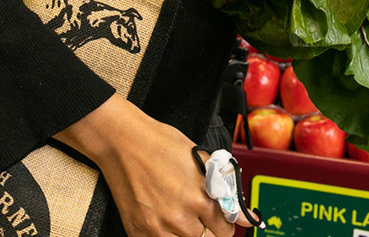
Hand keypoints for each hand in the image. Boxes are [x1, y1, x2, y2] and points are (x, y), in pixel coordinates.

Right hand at [54, 94, 257, 236]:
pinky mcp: (138, 231)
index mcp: (200, 198)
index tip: (219, 218)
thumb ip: (225, 189)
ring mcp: (157, 227)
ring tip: (178, 215)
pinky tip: (161, 217)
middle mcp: (180, 217)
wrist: (122, 141)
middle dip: (206, 229)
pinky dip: (163, 234)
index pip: (225, 229)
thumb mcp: (200, 158)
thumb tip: (245, 215)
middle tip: (198, 215)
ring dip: (185, 233)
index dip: (224, 222)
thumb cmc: (159, 143)